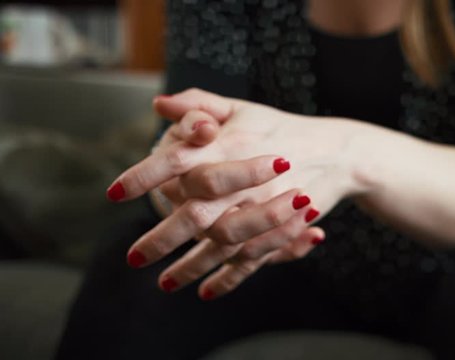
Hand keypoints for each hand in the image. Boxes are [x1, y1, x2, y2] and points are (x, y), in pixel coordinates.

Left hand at [108, 89, 365, 298]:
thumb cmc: (282, 129)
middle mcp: (246, 180)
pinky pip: (254, 259)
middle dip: (163, 239)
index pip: (178, 160)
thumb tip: (160, 105)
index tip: (114, 193)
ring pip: (221, 244)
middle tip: (134, 259)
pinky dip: (231, 278)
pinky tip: (208, 292)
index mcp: (231, 145)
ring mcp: (266, 208)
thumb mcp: (242, 108)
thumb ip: (200, 104)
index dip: (144, 176)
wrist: (337, 152)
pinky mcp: (283, 229)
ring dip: (192, 266)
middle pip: (196, 214)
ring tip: (165, 284)